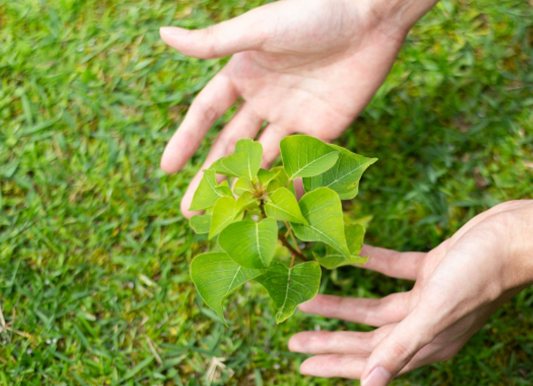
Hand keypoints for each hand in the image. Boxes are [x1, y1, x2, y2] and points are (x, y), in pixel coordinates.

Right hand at [159, 0, 436, 216]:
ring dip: (245, 188)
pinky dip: (288, 187)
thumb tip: (163, 33)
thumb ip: (213, 42)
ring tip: (226, 217)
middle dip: (210, 177)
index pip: (206, 114)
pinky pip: (300, 164)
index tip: (167, 169)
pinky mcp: (324, 131)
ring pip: (262, 160)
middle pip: (230, 146)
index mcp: (243, 74)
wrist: (370, 20)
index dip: (186, 140)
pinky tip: (273, 213)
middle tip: (190, 211)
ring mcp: (293, 118)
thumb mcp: (259, 29)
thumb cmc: (313, 14)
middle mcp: (264, 99)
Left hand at [289, 200, 532, 385]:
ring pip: (375, 306)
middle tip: (293, 338)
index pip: (369, 362)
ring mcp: (429, 297)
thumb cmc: (481, 276)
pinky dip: (370, 263)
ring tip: (309, 297)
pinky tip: (347, 254)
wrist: (516, 236)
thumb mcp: (436, 312)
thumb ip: (401, 348)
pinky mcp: (432, 269)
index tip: (301, 364)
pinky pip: (392, 269)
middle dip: (329, 339)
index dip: (334, 364)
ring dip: (342, 302)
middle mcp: (425, 325)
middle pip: (366, 338)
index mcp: (426, 344)